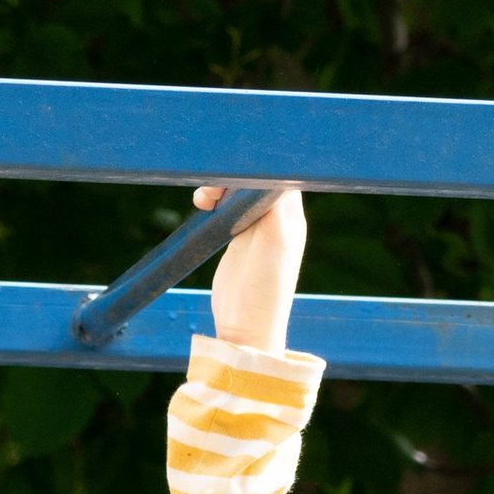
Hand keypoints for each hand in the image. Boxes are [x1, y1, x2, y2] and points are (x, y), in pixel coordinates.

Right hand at [196, 183, 306, 352]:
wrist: (245, 328)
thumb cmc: (265, 289)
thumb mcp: (274, 240)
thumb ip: (273, 202)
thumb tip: (267, 169)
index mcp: (290, 213)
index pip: (276, 171)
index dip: (254, 165)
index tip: (232, 167)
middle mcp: (276, 216)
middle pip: (254, 177)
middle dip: (231, 174)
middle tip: (212, 187)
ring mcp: (256, 225)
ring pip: (238, 189)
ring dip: (219, 186)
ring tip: (204, 199)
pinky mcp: (237, 236)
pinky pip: (227, 206)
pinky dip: (214, 200)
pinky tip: (203, 206)